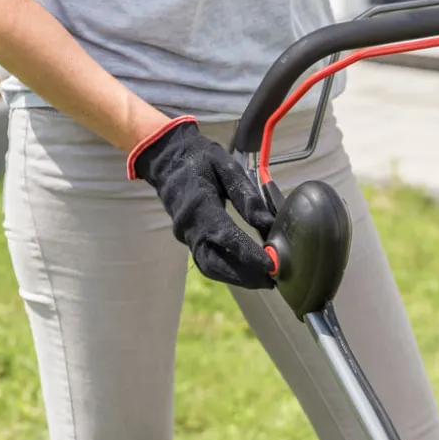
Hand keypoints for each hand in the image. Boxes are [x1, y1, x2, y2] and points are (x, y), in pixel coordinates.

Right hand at [128, 117, 276, 288]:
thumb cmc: (200, 159)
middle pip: (215, 262)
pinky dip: (226, 271)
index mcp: (200, 205)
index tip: (271, 265)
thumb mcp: (226, 166)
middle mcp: (189, 226)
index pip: (226, 237)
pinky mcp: (187, 239)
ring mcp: (186, 235)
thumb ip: (246, 194)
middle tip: (271, 281)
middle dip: (244, 275)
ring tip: (263, 280)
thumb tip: (268, 222)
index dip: (249, 255)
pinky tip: (246, 272)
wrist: (166, 158)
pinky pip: (206, 261)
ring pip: (209, 267)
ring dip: (236, 278)